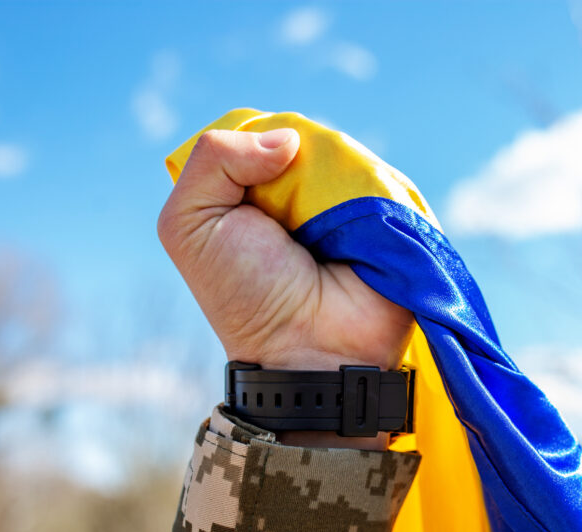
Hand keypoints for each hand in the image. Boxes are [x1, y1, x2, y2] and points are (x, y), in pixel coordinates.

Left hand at [157, 128, 414, 447]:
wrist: (312, 352)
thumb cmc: (245, 295)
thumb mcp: (191, 224)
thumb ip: (212, 159)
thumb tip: (288, 139)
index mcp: (253, 188)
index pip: (262, 129)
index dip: (259, 146)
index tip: (254, 189)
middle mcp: (302, 191)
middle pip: (310, 135)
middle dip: (300, 166)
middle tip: (291, 219)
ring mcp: (348, 203)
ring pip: (349, 155)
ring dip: (337, 186)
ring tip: (326, 233)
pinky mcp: (391, 217)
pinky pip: (388, 181)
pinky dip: (373, 196)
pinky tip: (361, 227)